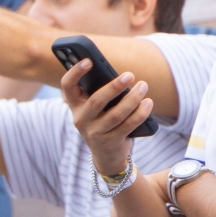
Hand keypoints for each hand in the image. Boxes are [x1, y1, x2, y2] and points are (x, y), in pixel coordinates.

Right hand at [60, 57, 152, 177]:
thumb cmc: (103, 122)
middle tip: (130, 75)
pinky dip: (140, 113)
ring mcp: (95, 133)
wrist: (106, 155)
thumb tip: (122, 78)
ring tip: (143, 86)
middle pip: (96, 101)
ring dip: (132, 99)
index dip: (75, 72)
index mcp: (75, 106)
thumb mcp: (96, 109)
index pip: (67, 86)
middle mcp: (81, 120)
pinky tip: (148, 103)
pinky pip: (128, 125)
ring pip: (116, 114)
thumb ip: (101, 93)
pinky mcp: (110, 143)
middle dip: (114, 87)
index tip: (89, 61)